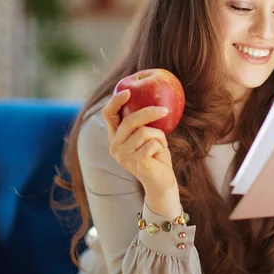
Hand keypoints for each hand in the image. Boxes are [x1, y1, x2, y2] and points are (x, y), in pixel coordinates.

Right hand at [102, 89, 178, 203]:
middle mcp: (115, 146)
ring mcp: (123, 156)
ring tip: (160, 147)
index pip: (108, 115)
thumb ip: (144, 123)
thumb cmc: (157, 156)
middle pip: (129, 121)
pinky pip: (152, 143)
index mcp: (116, 137)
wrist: (161, 183)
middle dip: (148, 112)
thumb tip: (152, 96)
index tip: (128, 90)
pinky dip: (161, 147)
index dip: (116, 100)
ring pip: (144, 132)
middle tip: (165, 110)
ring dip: (159, 137)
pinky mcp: (135, 162)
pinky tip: (159, 157)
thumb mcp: (149, 135)